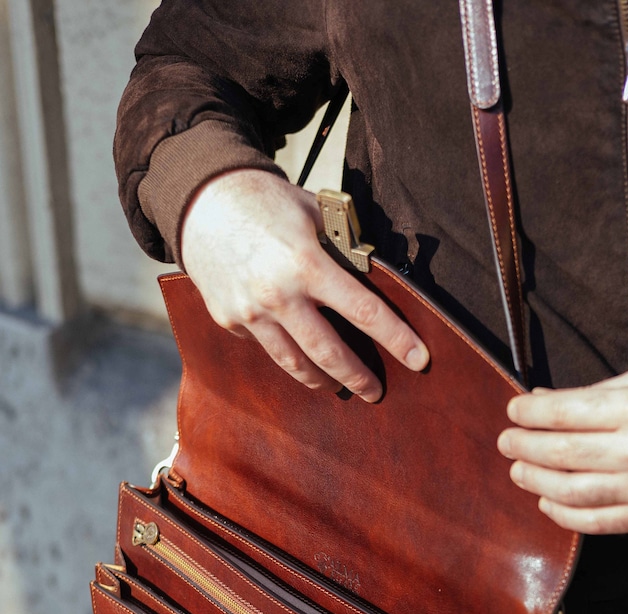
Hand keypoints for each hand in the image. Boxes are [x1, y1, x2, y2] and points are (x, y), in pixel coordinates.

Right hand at [180, 169, 428, 400]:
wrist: (200, 200)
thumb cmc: (265, 201)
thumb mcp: (313, 212)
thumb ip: (342, 246)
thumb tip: (373, 275)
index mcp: (306, 264)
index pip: (363, 311)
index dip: (396, 339)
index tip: (420, 359)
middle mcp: (278, 295)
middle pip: (328, 354)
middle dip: (357, 378)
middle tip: (375, 392)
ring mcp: (250, 312)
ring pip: (294, 364)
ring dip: (322, 380)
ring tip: (337, 386)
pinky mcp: (229, 320)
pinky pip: (265, 346)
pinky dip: (285, 351)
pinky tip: (295, 351)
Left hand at [497, 368, 627, 533]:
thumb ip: (590, 394)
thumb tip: (539, 400)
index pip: (563, 412)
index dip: (529, 413)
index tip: (513, 410)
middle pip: (560, 453)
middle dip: (523, 447)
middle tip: (506, 442)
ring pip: (570, 492)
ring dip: (535, 481)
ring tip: (519, 470)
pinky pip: (594, 522)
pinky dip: (562, 514)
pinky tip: (547, 500)